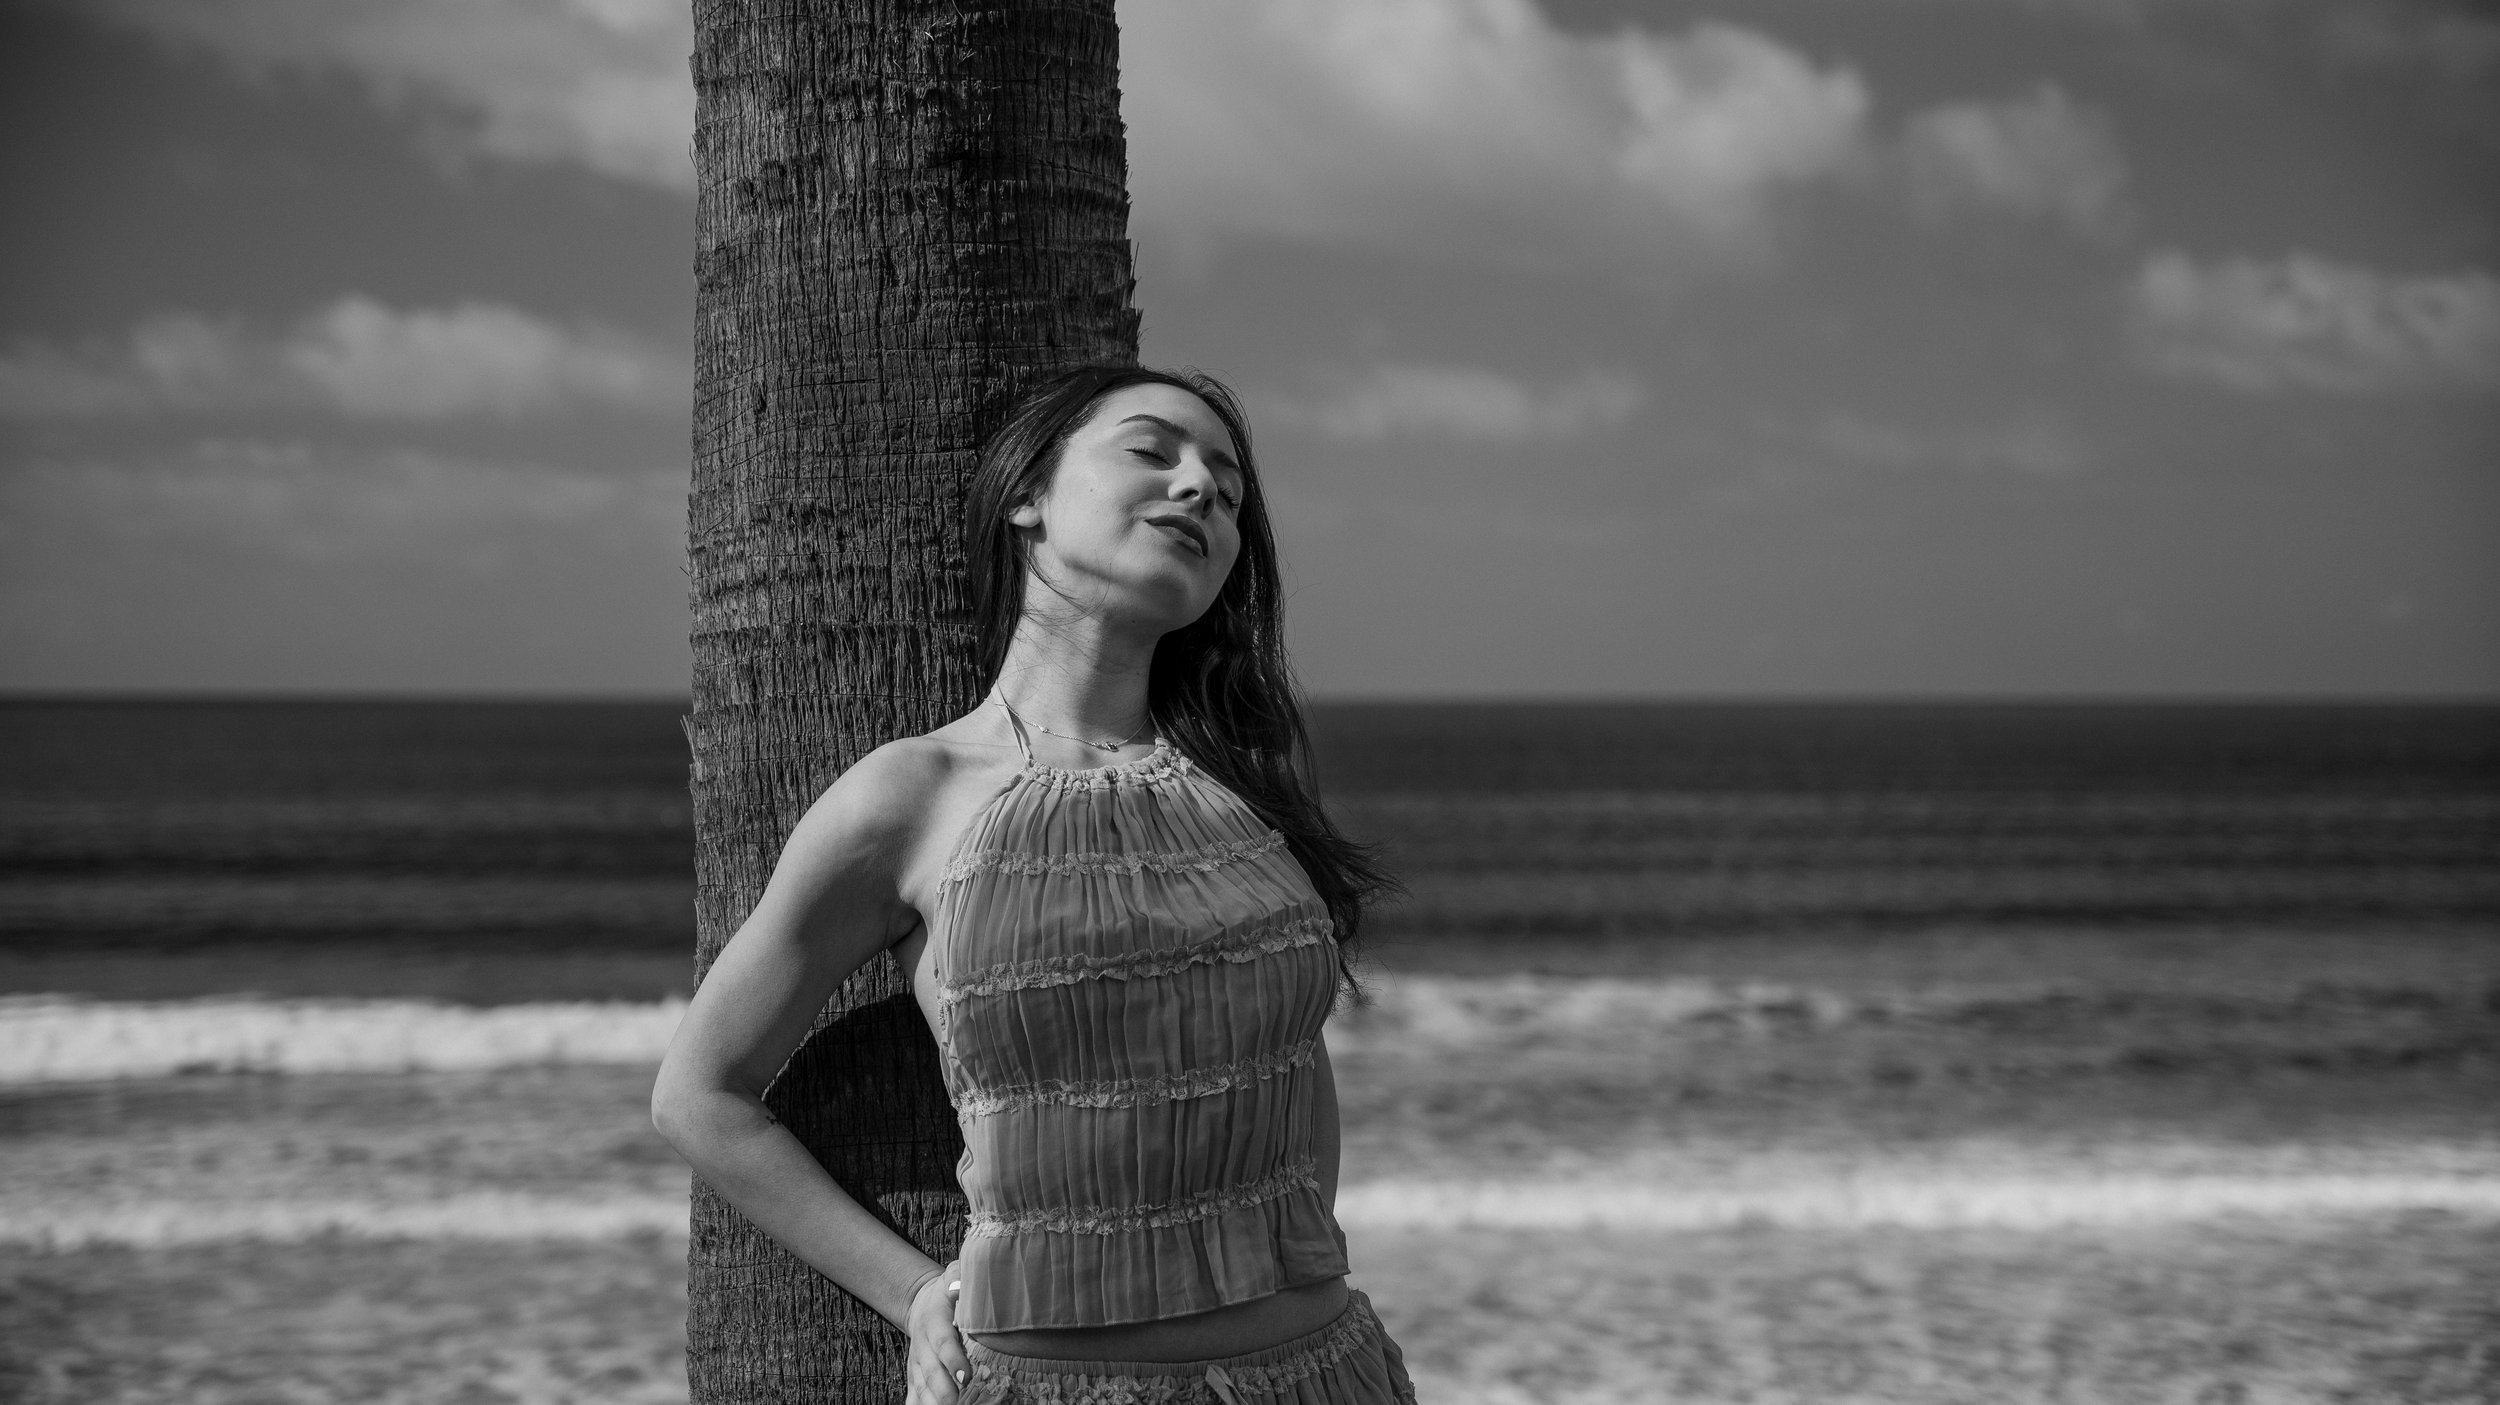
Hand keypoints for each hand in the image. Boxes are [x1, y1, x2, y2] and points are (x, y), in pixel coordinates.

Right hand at [906, 1260, 970, 1404]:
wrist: (923, 1303)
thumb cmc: (947, 1291)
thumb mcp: (951, 1276)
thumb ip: (956, 1278)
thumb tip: (957, 1287)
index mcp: (934, 1323)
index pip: (944, 1342)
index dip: (953, 1360)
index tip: (966, 1376)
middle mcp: (923, 1346)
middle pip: (931, 1371)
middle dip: (942, 1389)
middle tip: (954, 1402)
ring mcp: (918, 1363)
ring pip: (921, 1387)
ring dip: (931, 1402)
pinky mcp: (916, 1375)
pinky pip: (914, 1395)